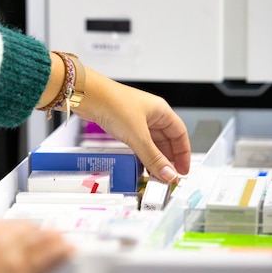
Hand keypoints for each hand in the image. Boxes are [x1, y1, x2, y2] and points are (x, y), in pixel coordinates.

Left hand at [75, 67, 190, 182]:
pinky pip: (138, 142)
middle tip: (167, 176)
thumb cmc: (113, 103)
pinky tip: (139, 164)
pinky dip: (141, 154)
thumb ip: (153, 158)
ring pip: (151, 142)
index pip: (180, 134)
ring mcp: (136, 119)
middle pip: (166, 139)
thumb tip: (169, 174)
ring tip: (154, 175)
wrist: (88, 96)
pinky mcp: (123, 124)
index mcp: (161, 111)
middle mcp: (150, 114)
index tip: (183, 169)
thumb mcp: (138, 135)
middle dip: (168, 159)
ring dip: (154, 158)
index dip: (183, 153)